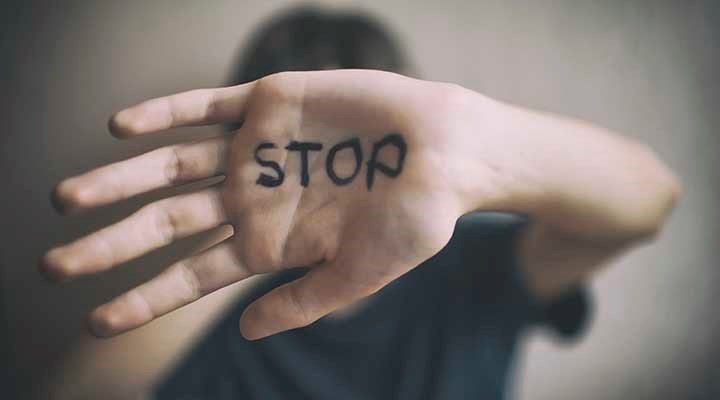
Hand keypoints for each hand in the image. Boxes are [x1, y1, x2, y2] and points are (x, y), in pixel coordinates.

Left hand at [43, 70, 497, 338]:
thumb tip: (243, 335)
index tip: (95, 321)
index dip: (144, 298)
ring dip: (119, 179)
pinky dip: (163, 114)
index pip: (191, 275)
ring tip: (65, 199)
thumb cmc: (412, 220)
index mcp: (268, 242)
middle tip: (55, 265)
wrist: (447, 154)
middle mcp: (251, 196)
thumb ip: (301, 303)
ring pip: (171, 164)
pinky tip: (121, 128)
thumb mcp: (358, 276)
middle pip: (166, 222)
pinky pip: (204, 105)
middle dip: (111, 243)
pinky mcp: (268, 103)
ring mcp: (255, 150)